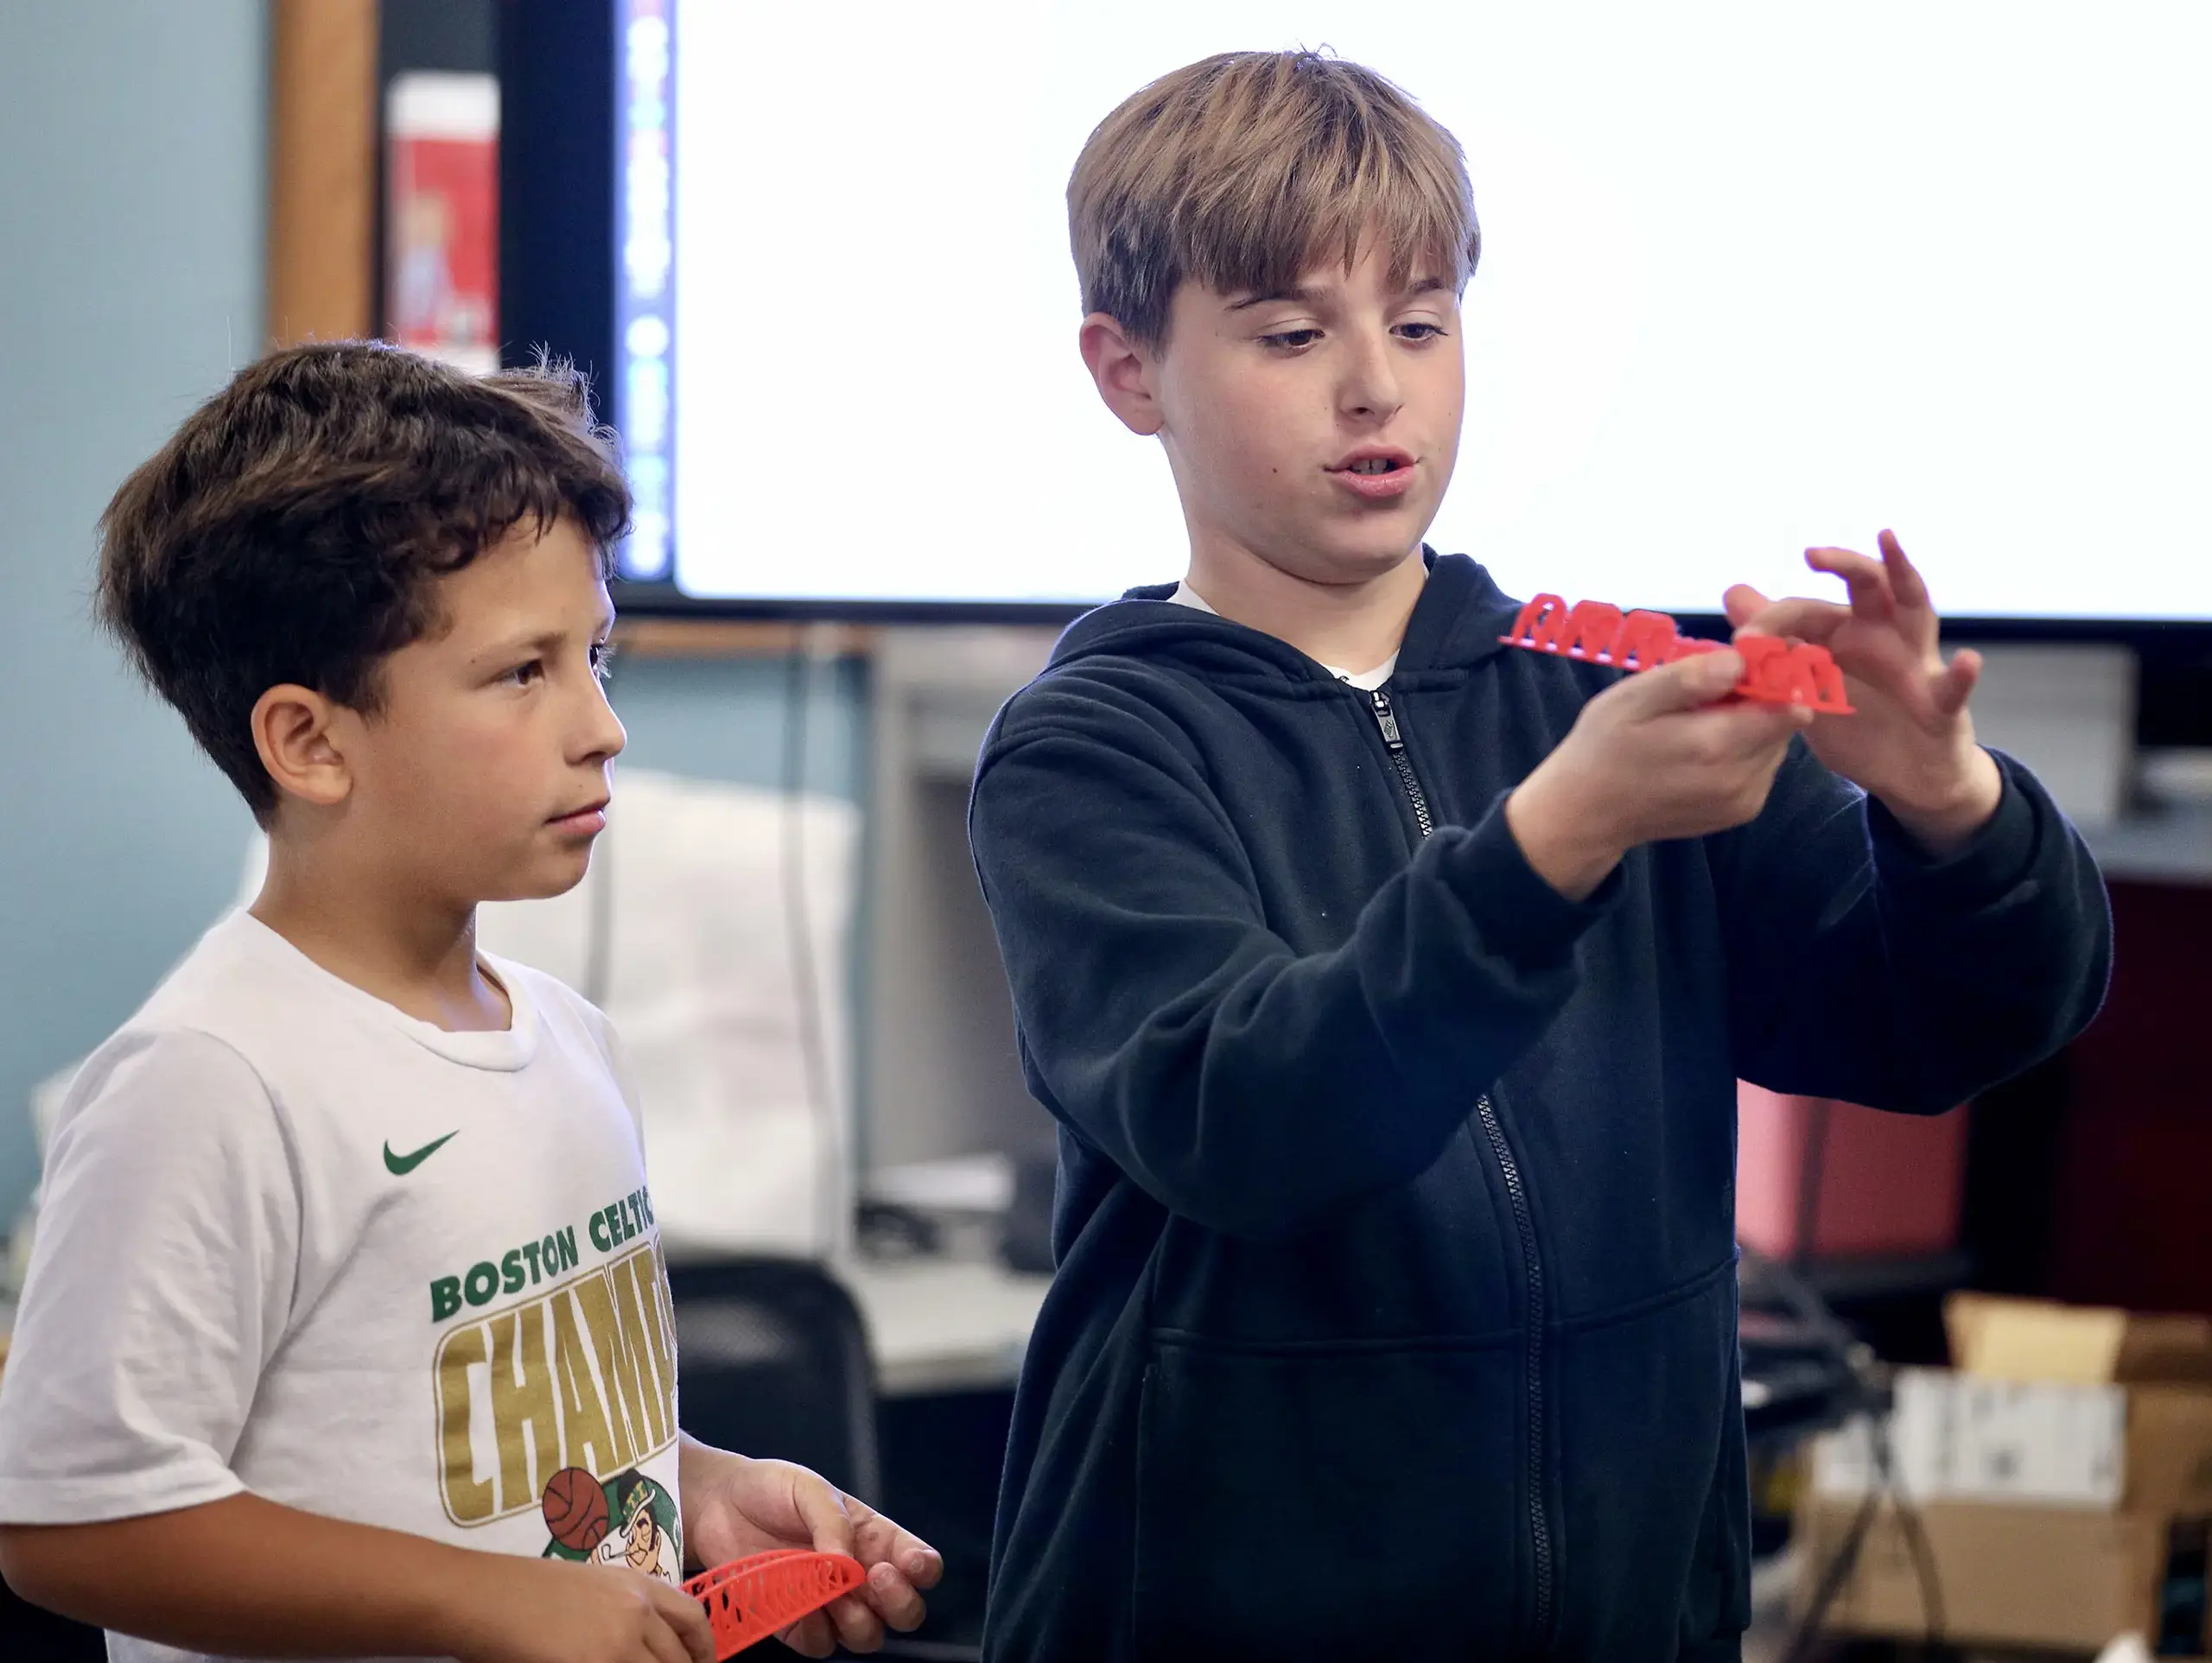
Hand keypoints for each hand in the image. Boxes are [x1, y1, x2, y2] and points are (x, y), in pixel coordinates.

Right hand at [451, 1555, 712, 1662]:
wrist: (485, 1596)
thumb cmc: (525, 1590)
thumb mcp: (592, 1586)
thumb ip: (627, 1611)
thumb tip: (647, 1646)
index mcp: (638, 1584)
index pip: (693, 1619)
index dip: (703, 1649)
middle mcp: (637, 1611)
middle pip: (678, 1659)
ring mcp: (618, 1643)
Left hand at [682, 1444, 941, 1656]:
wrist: (717, 1505)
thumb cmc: (770, 1489)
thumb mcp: (808, 1488)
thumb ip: (833, 1522)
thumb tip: (847, 1564)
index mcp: (874, 1538)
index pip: (919, 1562)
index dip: (924, 1569)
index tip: (910, 1564)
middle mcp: (859, 1577)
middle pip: (904, 1612)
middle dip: (900, 1603)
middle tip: (876, 1578)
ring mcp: (829, 1605)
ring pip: (867, 1637)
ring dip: (859, 1622)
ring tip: (833, 1595)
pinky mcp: (795, 1624)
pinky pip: (821, 1645)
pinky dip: (817, 1633)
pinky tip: (801, 1607)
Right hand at [1507, 648, 1811, 898]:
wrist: (1587, 815)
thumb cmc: (1602, 748)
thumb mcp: (1631, 699)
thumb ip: (1688, 679)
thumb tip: (1740, 661)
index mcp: (1715, 744)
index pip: (1786, 702)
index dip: (1772, 676)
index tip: (1739, 665)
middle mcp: (1741, 778)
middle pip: (1785, 722)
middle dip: (1760, 698)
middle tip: (1712, 691)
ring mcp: (1745, 800)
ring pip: (1777, 743)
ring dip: (1753, 724)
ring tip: (1704, 719)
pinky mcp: (1743, 812)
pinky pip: (1764, 766)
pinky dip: (1746, 749)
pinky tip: (1707, 747)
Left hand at [1724, 530, 2001, 851]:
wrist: (1905, 776)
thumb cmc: (1859, 721)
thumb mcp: (1809, 684)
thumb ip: (1777, 642)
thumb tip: (1733, 593)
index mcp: (1847, 633)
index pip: (1810, 609)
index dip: (1774, 618)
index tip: (1742, 636)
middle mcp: (1883, 636)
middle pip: (1869, 586)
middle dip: (1844, 564)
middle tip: (1811, 554)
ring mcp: (1917, 664)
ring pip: (1917, 611)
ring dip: (1905, 576)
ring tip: (1890, 545)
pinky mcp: (1943, 705)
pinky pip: (1954, 688)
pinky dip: (1962, 675)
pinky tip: (1967, 661)